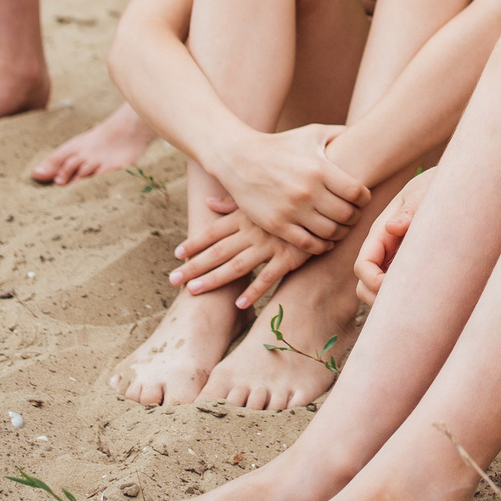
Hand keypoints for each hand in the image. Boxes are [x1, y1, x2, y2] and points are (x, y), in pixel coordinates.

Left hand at [172, 198, 313, 306]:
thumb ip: (234, 203)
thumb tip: (209, 202)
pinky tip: (239, 303)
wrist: (327, 198)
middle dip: (194, 265)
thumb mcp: (261, 197)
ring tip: (193, 291)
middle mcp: (254, 231)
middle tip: (172, 279)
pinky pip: (269, 276)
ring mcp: (271, 245)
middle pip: (218, 251)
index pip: (214, 230)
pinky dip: (255, 290)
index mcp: (246, 216)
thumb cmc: (291, 197)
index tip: (177, 254)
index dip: (195, 242)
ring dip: (214, 279)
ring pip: (237, 265)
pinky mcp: (290, 257)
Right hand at [212, 125, 369, 252]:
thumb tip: (364, 132)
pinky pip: (309, 245)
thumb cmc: (281, 144)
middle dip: (355, 218)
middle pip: (347, 215)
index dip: (365, 199)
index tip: (362, 200)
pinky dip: (321, 246)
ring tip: (340, 228)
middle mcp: (308, 191)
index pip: (358, 193)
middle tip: (353, 216)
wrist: (238, 158)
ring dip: (340, 234)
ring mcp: (292, 210)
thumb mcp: (311, 133)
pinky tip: (324, 241)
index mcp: (320, 169)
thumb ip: (339, 133)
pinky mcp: (277, 225)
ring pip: (330, 233)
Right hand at [353, 167, 436, 309]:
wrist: (452, 187)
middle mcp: (383, 250)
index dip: (372, 281)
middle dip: (378, 298)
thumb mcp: (422, 195)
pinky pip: (400, 289)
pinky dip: (406, 299)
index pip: (363, 265)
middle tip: (407, 304)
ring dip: (392, 301)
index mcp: (380, 234)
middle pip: (365, 285)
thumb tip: (393, 227)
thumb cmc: (434, 189)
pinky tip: (426, 300)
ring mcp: (395, 261)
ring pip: (380, 291)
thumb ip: (409, 211)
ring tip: (418, 304)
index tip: (392, 288)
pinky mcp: (410, 267)